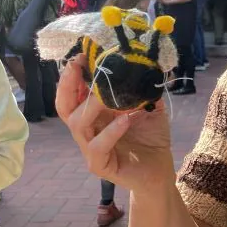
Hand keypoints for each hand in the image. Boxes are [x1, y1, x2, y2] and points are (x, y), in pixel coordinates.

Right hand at [56, 55, 174, 193]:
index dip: (73, 75)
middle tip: (78, 65)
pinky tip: (127, 119)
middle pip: (64, 107)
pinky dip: (111, 131)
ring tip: (109, 94)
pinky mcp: (100, 165)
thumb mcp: (150, 107)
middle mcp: (88, 130)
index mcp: (94, 115)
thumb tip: (144, 63)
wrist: (161, 171)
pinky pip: (98, 146)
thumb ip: (143, 89)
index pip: (73, 94)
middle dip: (68, 84)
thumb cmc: (151, 138)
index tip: (82, 55)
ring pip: (79, 124)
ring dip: (94, 105)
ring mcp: (91, 149)